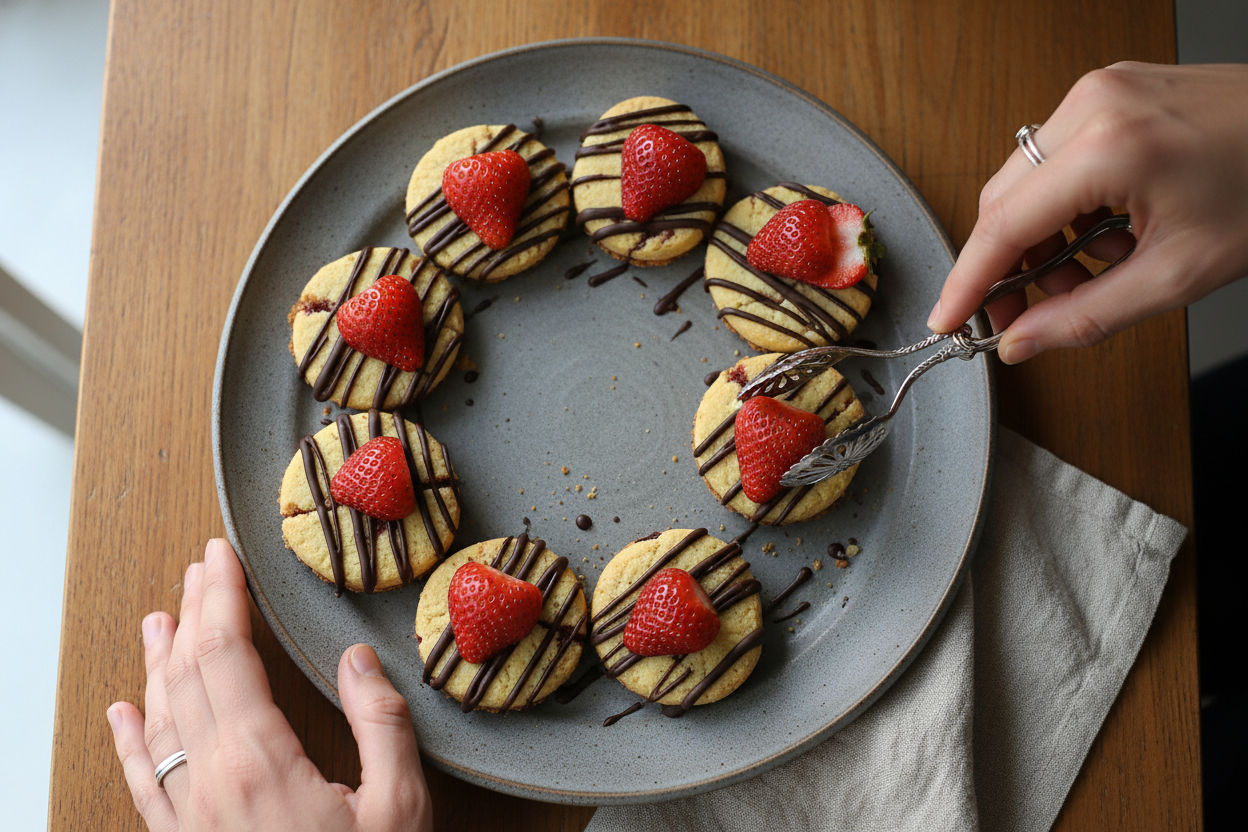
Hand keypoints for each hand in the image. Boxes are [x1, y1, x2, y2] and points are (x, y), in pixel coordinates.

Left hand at [106, 539, 431, 831]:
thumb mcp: (399, 808)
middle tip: (200, 568)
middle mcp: (211, 786)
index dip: (222, 601)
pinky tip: (122, 711)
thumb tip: (359, 660)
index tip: (222, 558)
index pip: (225, 658)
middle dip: (192, 614)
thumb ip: (381, 724)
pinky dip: (129, 742)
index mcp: (261, 764)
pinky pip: (143, 784)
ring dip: (157, 662)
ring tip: (159, 617)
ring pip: (159, 722)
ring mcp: (189, 819)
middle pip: (187, 677)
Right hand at [927, 62, 1247, 362]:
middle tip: (1030, 314)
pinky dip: (1064, 205)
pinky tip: (1103, 233)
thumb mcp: (1179, 273)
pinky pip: (1055, 157)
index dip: (967, 281)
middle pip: (1004, 201)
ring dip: (1039, 237)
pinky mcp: (1112, 90)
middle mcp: (1094, 105)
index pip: (1002, 225)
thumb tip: (1022, 343)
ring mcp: (1101, 90)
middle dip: (1008, 265)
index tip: (945, 319)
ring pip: (1025, 180)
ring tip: (1091, 272)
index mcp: (1110, 146)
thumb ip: (1085, 317)